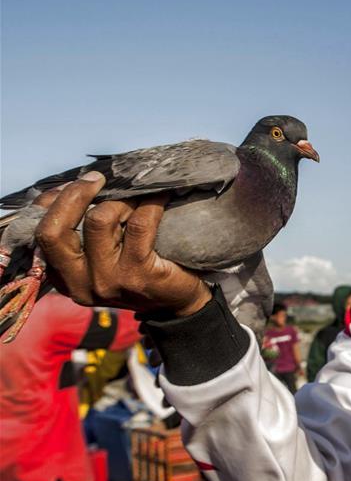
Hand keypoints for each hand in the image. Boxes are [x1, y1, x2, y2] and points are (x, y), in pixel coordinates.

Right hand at [34, 172, 210, 315]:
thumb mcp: (102, 256)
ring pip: (99, 221)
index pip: (42, 234)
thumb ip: (82, 232)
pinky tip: (160, 198)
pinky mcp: (140, 275)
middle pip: (56, 230)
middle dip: (74, 194)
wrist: (178, 301)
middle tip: (97, 179)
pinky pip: (140, 224)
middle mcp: (80, 283)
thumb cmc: (138, 269)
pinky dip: (151, 204)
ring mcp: (108, 281)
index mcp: (64, 277)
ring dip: (119, 200)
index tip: (74, 183)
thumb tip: (71, 186)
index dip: (52, 201)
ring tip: (135, 198)